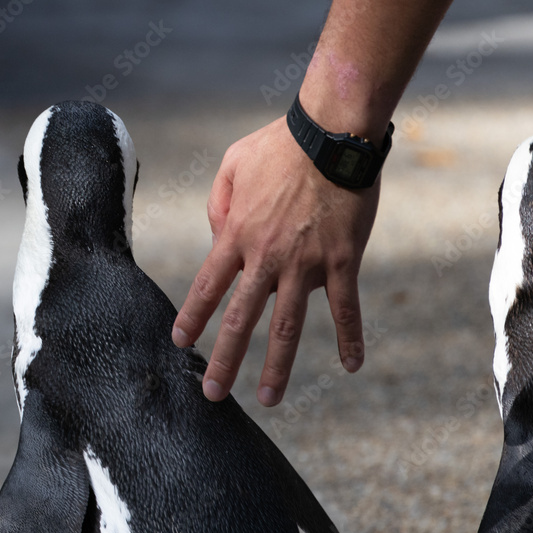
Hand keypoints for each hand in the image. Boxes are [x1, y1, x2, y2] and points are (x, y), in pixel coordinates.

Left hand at [172, 116, 379, 405]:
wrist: (331, 134)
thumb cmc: (278, 145)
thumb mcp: (231, 165)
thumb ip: (218, 206)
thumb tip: (217, 237)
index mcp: (236, 235)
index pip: (207, 287)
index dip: (192, 318)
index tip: (181, 344)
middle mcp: (266, 257)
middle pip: (240, 319)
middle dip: (224, 360)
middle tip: (212, 394)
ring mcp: (305, 263)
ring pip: (288, 326)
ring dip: (278, 366)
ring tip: (270, 398)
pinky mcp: (341, 261)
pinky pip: (346, 307)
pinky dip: (350, 338)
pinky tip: (351, 365)